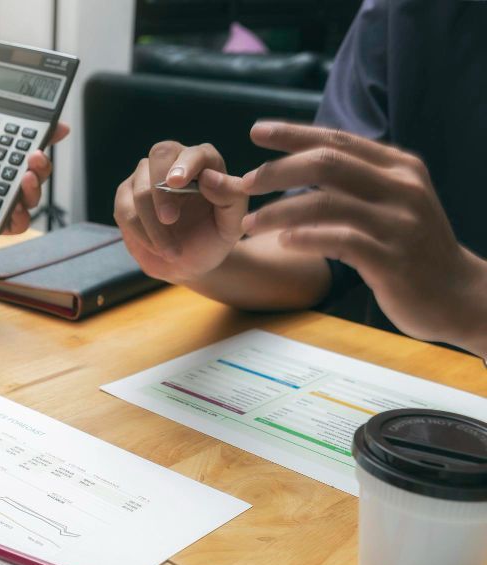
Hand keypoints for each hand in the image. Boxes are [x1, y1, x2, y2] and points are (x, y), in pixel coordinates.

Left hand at [0, 75, 69, 240]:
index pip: (27, 141)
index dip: (47, 132)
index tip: (58, 126)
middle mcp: (5, 176)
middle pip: (37, 168)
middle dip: (43, 161)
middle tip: (35, 154)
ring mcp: (2, 199)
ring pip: (32, 195)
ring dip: (35, 186)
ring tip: (26, 177)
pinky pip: (17, 224)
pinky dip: (20, 217)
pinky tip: (14, 209)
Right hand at [113, 141, 247, 283]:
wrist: (189, 262)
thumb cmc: (213, 237)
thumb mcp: (232, 224)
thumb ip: (230, 198)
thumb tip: (208, 177)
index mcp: (204, 162)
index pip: (194, 152)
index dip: (185, 164)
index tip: (177, 182)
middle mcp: (173, 161)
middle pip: (159, 155)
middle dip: (161, 190)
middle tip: (169, 219)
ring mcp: (145, 176)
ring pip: (139, 191)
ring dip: (153, 226)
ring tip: (172, 251)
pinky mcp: (126, 196)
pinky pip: (125, 211)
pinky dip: (141, 234)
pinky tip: (158, 248)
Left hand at [241, 121, 486, 351]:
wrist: (457, 295)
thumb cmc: (413, 249)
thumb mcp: (393, 203)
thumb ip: (359, 181)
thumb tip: (307, 161)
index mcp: (398, 168)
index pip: (337, 140)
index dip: (293, 134)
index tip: (256, 131)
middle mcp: (400, 188)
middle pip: (325, 163)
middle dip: (277, 170)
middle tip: (244, 183)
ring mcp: (397, 223)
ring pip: (324, 202)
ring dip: (278, 211)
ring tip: (249, 223)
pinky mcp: (390, 259)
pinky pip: (338, 241)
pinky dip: (304, 238)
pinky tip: (281, 243)